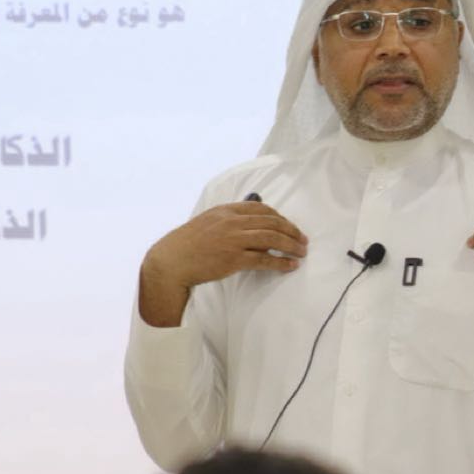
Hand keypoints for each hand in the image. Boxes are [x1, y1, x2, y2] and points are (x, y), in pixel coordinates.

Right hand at [138, 201, 307, 325]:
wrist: (170, 261)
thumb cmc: (188, 244)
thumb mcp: (209, 222)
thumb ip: (230, 220)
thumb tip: (255, 227)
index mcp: (226, 210)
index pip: (262, 208)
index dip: (280, 217)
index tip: (290, 226)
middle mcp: (232, 221)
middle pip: (271, 221)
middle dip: (291, 230)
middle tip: (303, 240)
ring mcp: (233, 239)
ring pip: (272, 238)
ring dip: (291, 245)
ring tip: (301, 252)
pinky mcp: (233, 258)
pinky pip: (264, 258)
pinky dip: (280, 262)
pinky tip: (290, 266)